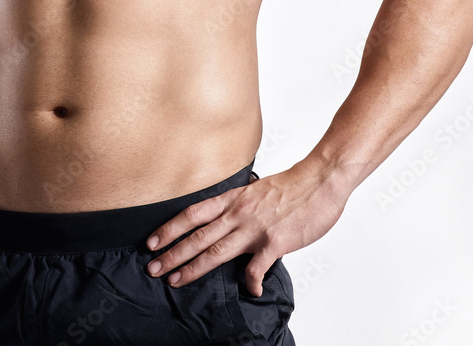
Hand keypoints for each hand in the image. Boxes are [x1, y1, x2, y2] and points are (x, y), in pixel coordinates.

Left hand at [144, 158, 347, 295]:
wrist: (320, 179)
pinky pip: (256, 268)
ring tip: (175, 280)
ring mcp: (254, 229)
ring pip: (216, 251)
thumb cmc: (292, 186)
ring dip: (193, 267)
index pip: (193, 214)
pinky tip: (251, 291)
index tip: (152, 241)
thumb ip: (241, 207)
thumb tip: (229, 220)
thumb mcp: (256, 190)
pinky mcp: (274, 243)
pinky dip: (251, 282)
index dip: (170, 228)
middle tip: (153, 267)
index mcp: (233, 199)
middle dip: (172, 253)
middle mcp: (238, 213)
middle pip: (197, 236)